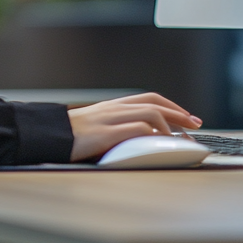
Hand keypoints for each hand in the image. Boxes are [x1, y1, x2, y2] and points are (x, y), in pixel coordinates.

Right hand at [68, 93, 201, 161]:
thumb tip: (138, 138)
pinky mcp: (105, 134)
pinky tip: (159, 144)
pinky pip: (136, 129)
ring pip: (150, 113)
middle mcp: (113, 109)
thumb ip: (114, 127)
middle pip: (154, 103)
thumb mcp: (94, 126)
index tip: (187, 117)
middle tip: (196, 124)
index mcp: (112, 106)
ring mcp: (109, 120)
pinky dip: (152, 135)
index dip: (171, 106)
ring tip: (179, 139)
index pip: (148, 98)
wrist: (46, 135)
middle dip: (179, 113)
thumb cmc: (67, 135)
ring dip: (170, 126)